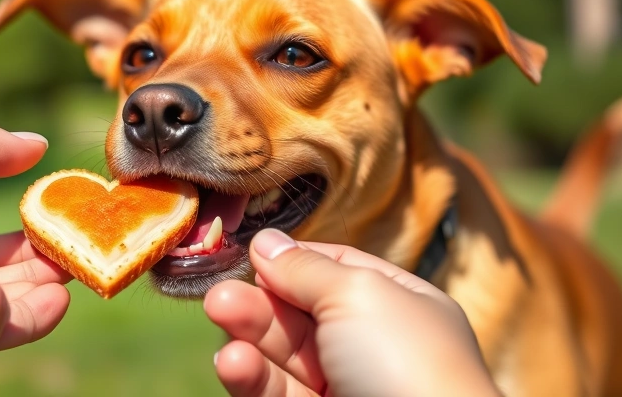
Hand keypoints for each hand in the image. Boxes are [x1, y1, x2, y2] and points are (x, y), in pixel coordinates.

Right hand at [204, 229, 499, 396]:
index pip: (336, 271)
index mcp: (398, 305)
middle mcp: (372, 346)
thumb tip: (266, 240)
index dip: (293, 261)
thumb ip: (305, 269)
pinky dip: (253, 379)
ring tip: (221, 319)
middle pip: (299, 313)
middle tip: (219, 296)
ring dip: (248, 337)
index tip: (253, 254)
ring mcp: (345, 388)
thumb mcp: (357, 293)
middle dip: (258, 301)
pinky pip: (276, 395)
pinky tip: (234, 363)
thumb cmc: (403, 362)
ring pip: (282, 357)